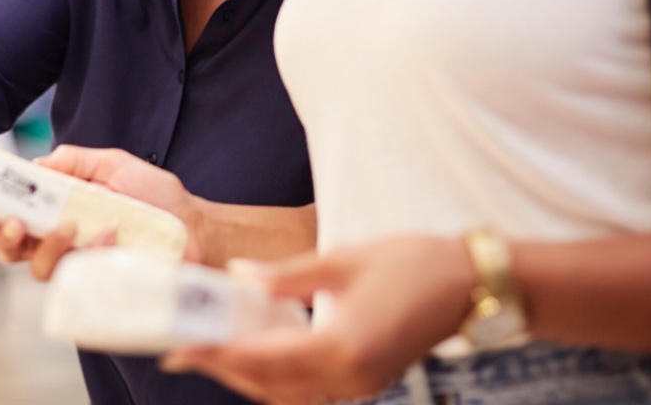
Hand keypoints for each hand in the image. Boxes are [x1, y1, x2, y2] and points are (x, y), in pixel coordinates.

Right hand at [0, 146, 205, 280]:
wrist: (195, 226)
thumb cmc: (157, 195)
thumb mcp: (115, 165)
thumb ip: (77, 160)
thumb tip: (38, 163)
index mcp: (59, 211)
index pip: (14, 216)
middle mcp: (64, 242)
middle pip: (14, 251)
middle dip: (6, 239)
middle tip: (16, 223)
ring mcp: (83, 266)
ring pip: (41, 270)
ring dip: (48, 247)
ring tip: (71, 226)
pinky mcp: (103, 285)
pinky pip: (83, 278)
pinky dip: (94, 253)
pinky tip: (114, 233)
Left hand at [160, 234, 475, 404]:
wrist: (472, 285)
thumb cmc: (412, 263)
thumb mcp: (342, 260)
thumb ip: (287, 275)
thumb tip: (239, 277)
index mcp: (339, 346)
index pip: (261, 357)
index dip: (215, 353)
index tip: (178, 348)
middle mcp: (348, 377)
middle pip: (269, 384)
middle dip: (223, 368)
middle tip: (182, 352)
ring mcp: (360, 385)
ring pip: (287, 394)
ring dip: (247, 377)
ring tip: (213, 352)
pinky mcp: (367, 380)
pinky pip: (309, 390)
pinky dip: (277, 378)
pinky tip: (259, 354)